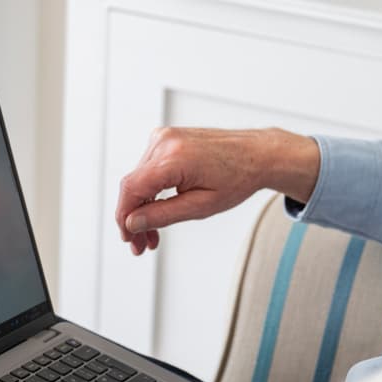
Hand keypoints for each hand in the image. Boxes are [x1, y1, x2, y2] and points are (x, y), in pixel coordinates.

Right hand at [115, 127, 319, 255]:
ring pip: (138, 179)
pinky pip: (148, 168)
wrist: (257, 154)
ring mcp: (164, 137)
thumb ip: (163, 215)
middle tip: (141, 244)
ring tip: (152, 234)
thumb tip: (133, 223)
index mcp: (174, 157)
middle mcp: (164, 142)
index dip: (124, 217)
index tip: (128, 238)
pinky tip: (156, 211)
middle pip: (132, 185)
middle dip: (133, 218)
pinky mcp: (166, 139)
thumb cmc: (238, 177)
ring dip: (141, 207)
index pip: (132, 189)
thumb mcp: (202, 206)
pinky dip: (150, 191)